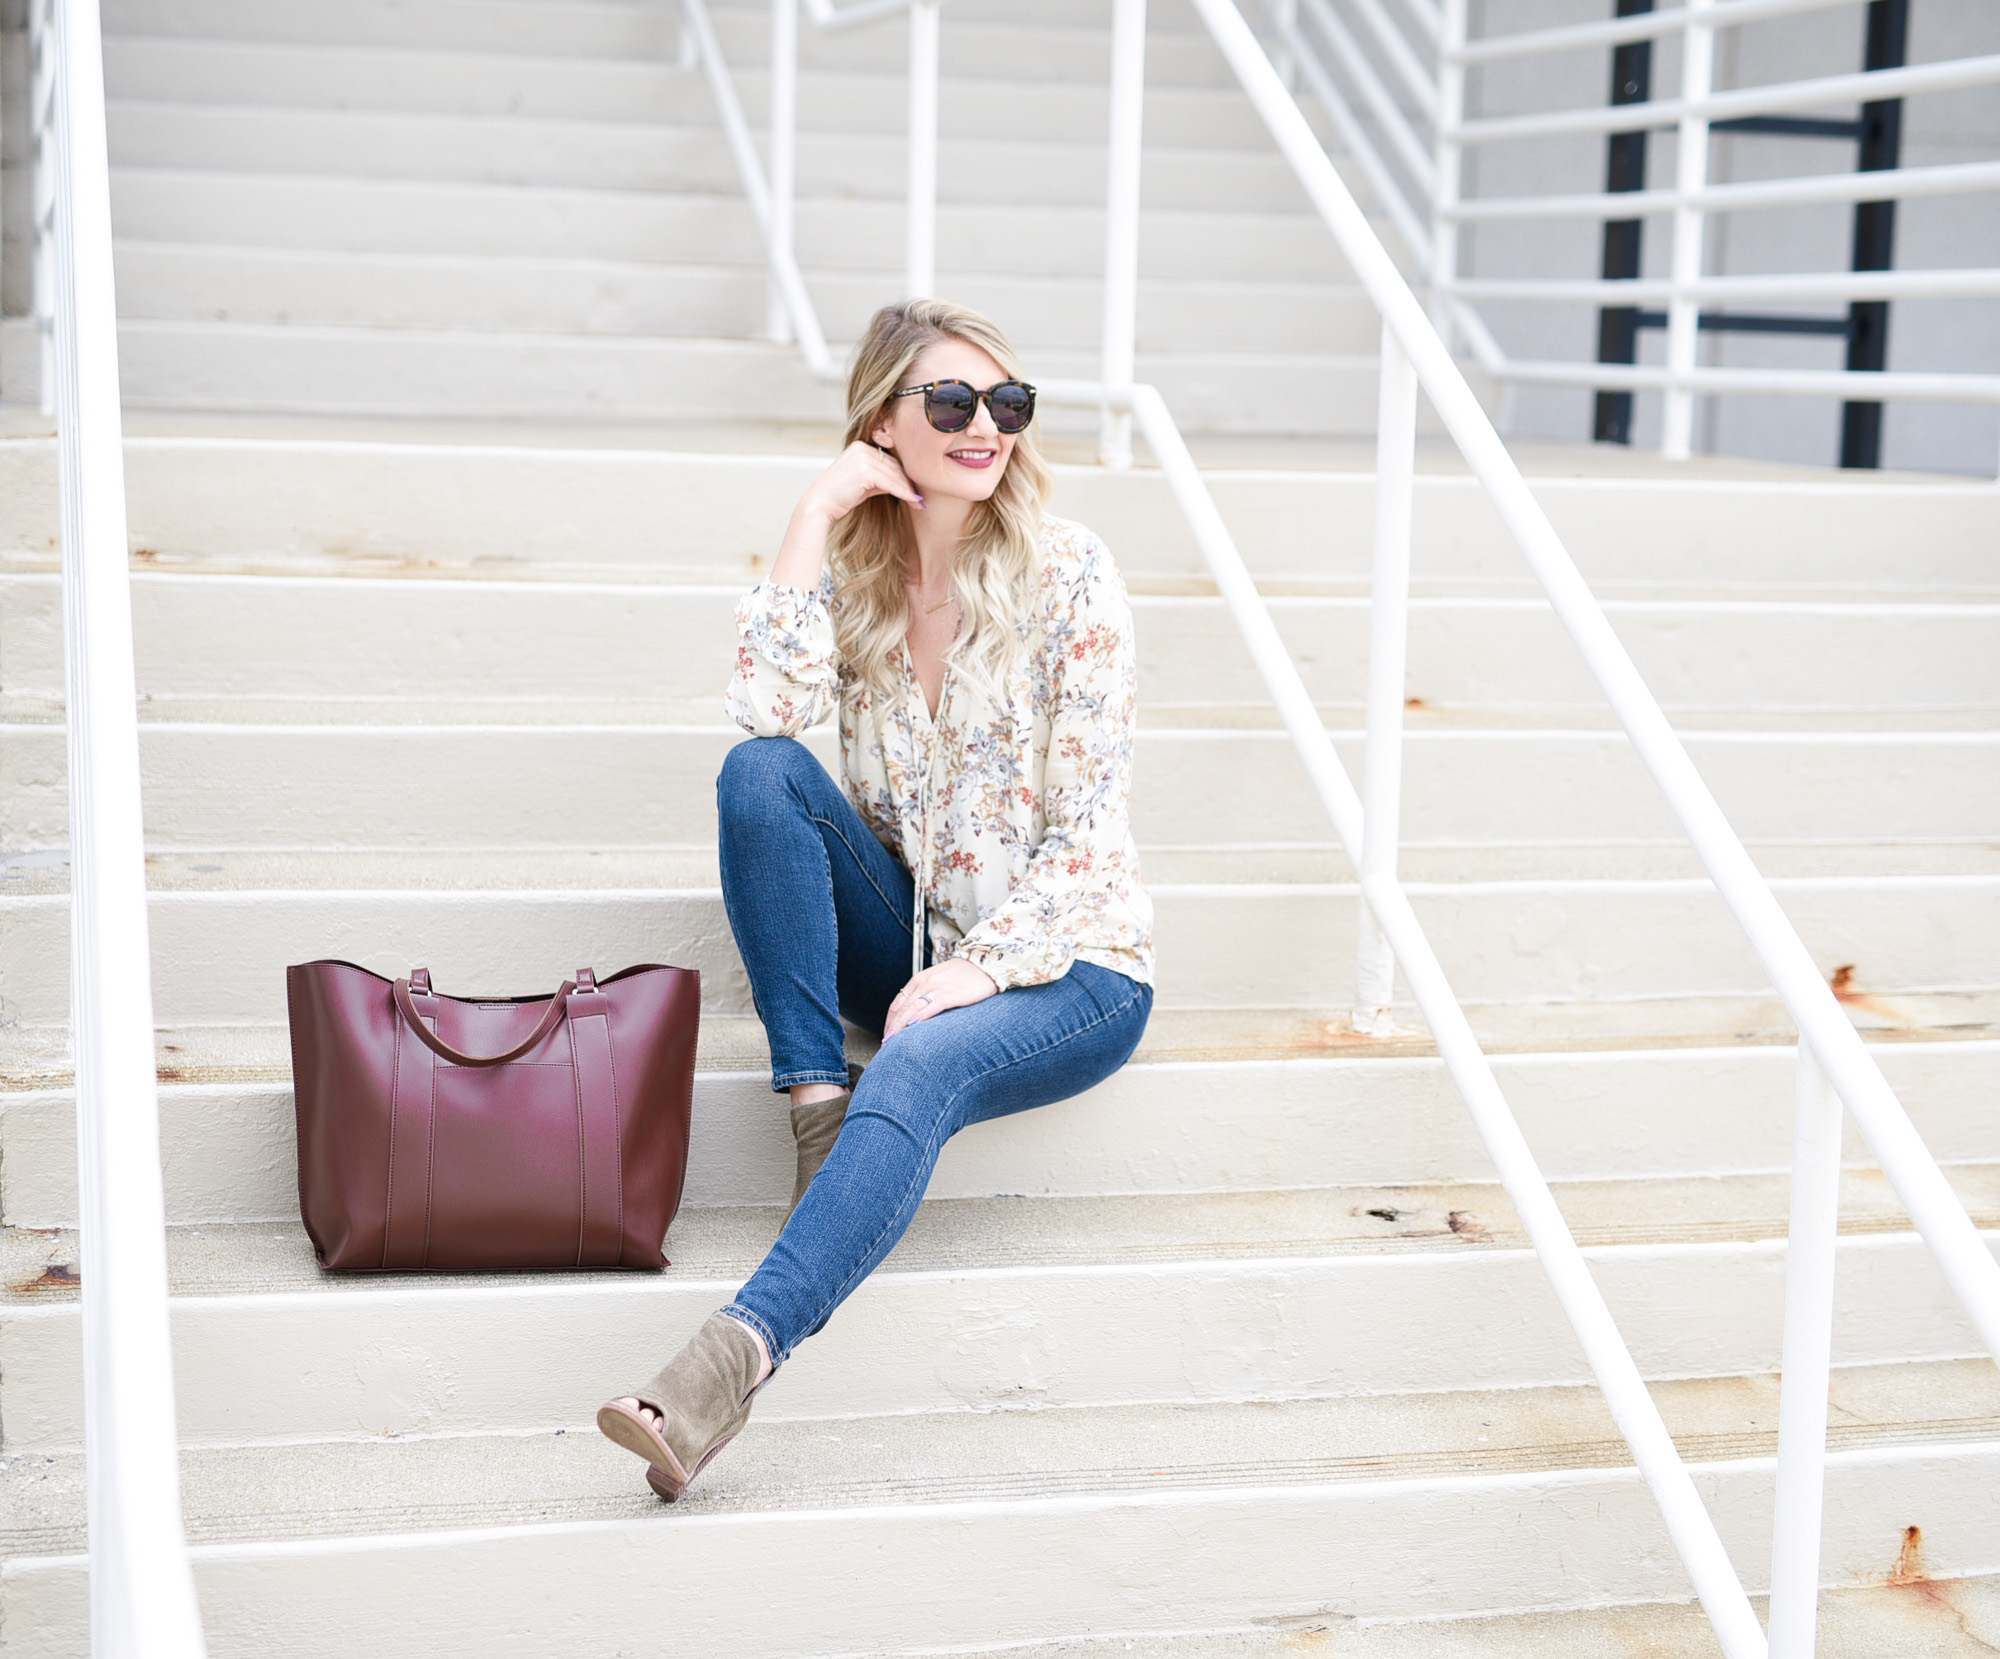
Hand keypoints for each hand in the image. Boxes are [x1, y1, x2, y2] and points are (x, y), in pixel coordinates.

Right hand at [803, 441, 923, 523]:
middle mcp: (862, 448)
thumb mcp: (863, 483)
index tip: (915, 489)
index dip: (904, 476)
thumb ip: (880, 478)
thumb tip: (903, 484)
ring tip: (919, 503)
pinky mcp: (864, 470)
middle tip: (921, 498)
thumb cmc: (839, 497)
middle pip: (894, 466)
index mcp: (860, 447)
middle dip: (909, 484)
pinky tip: (913, 502)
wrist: (819, 505)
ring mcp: (863, 458)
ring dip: (909, 490)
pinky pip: (891, 483)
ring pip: (895, 475)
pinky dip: (904, 493)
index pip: (889, 460)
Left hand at [882, 957, 998, 1039]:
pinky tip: (912, 1027)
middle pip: (901, 1009)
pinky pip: (931, 1007)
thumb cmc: (964, 975)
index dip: (889, 1022)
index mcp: (919, 980)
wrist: (986, 963)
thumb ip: (925, 993)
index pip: (897, 1004)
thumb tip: (914, 1014)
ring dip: (900, 1027)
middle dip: (892, 1028)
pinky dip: (920, 1017)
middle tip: (886, 1045)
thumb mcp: (939, 980)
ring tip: (894, 1042)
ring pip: (912, 1009)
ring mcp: (938, 988)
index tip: (887, 1036)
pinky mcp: (952, 994)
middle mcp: (925, 982)